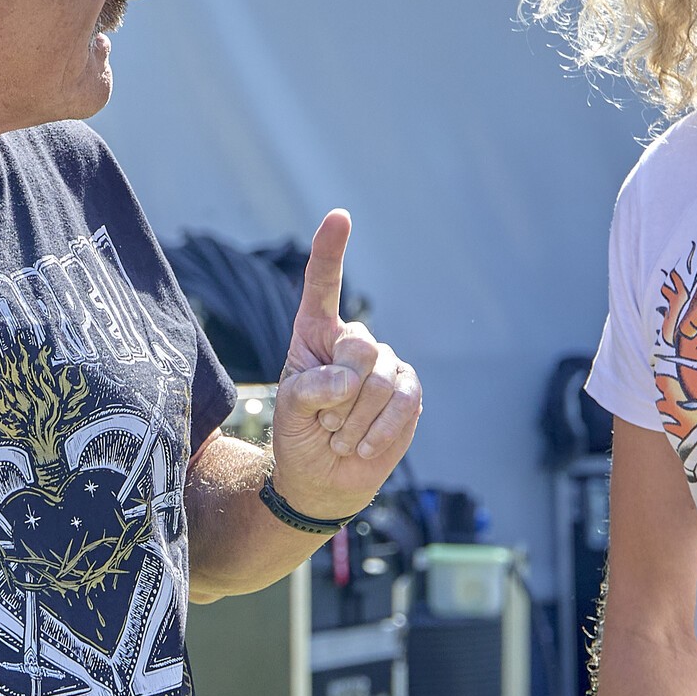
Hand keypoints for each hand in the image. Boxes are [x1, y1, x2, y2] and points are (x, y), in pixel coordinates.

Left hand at [270, 210, 421, 521]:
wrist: (323, 479)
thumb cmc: (299, 435)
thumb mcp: (288, 409)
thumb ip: (310, 388)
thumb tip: (349, 381)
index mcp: (316, 333)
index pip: (323, 286)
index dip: (331, 251)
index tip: (339, 216)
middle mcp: (354, 342)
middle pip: (357, 346)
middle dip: (338, 393)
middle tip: (324, 422)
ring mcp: (385, 365)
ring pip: (379, 380)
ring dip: (353, 421)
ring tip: (340, 437)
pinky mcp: (408, 392)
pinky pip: (402, 402)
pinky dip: (379, 430)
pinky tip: (361, 447)